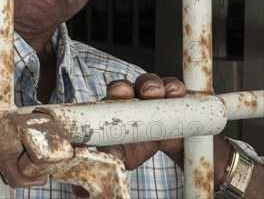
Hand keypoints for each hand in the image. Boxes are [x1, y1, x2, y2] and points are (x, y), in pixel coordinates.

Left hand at [70, 73, 185, 197]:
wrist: (169, 147)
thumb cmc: (138, 146)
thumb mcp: (125, 157)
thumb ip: (111, 162)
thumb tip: (88, 182)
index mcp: (115, 110)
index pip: (110, 97)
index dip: (113, 93)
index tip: (117, 95)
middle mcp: (132, 98)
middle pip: (126, 86)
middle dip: (125, 87)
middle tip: (128, 93)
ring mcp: (153, 95)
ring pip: (150, 83)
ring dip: (151, 85)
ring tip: (155, 93)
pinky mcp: (175, 97)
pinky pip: (174, 88)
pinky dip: (175, 88)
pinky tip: (176, 93)